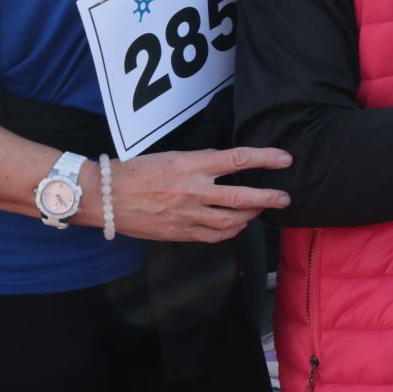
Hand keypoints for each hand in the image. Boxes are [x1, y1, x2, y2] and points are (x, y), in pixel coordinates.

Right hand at [86, 146, 292, 243]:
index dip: (266, 158)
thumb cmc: (138, 171)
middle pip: (242, 197)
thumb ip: (202, 160)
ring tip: (261, 211)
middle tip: (285, 198)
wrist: (107, 196)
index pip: (238, 159)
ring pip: (231, 221)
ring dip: (251, 217)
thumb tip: (227, 163)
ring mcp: (187, 215)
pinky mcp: (180, 233)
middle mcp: (194, 190)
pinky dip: (230, 232)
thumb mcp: (173, 155)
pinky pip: (214, 236)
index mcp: (192, 165)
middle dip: (268, 198)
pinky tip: (237, 226)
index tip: (285, 159)